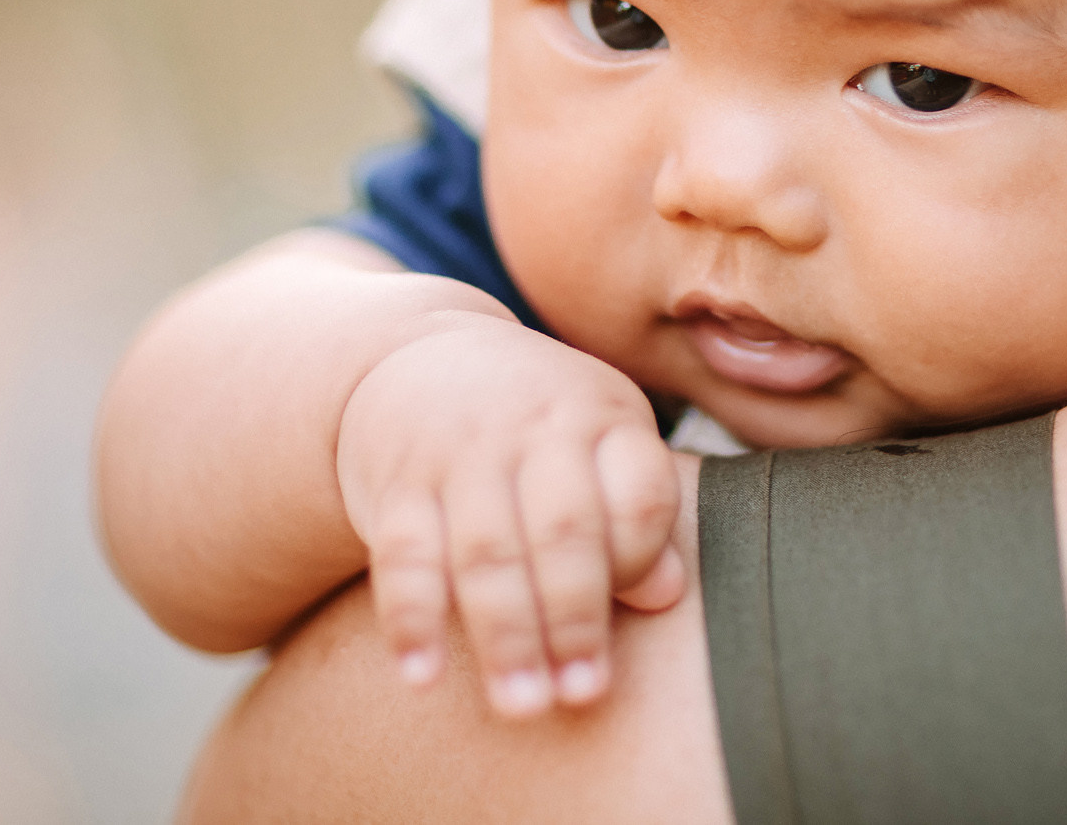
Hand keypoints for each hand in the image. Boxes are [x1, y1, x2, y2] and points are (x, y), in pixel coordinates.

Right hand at [337, 315, 686, 718]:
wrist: (422, 360)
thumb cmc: (538, 429)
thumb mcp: (599, 447)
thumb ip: (633, 516)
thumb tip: (669, 595)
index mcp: (604, 416)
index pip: (639, 496)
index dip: (640, 563)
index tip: (638, 623)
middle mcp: (536, 425)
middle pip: (564, 528)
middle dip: (575, 619)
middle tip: (581, 696)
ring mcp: (462, 450)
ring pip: (485, 549)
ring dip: (504, 635)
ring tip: (520, 705)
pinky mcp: (397, 480)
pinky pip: (403, 553)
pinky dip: (411, 619)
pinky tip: (422, 677)